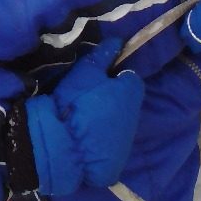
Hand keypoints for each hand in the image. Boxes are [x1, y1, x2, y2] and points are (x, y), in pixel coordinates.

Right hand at [25, 38, 143, 194]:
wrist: (65, 149)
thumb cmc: (76, 102)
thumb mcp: (86, 72)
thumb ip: (104, 55)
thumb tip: (118, 41)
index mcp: (130, 91)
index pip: (130, 77)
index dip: (114, 74)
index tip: (98, 75)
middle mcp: (135, 115)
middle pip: (126, 100)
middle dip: (112, 95)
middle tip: (89, 94)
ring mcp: (126, 139)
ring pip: (120, 120)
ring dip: (108, 115)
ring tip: (85, 115)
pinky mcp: (117, 159)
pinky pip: (112, 141)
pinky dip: (103, 136)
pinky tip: (85, 135)